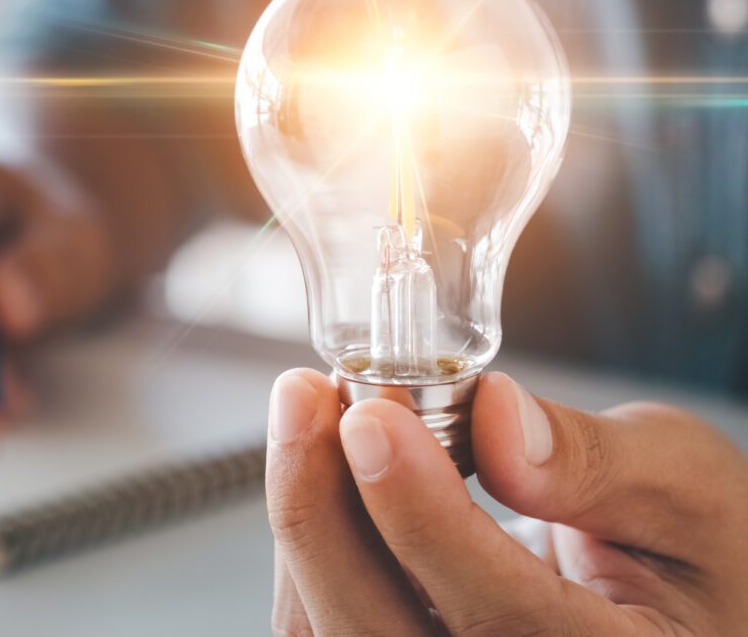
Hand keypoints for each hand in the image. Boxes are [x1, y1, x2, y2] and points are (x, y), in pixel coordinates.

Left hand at [265, 369, 747, 634]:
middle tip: (306, 397)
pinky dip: (314, 543)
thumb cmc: (703, 552)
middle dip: (325, 512)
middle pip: (382, 636)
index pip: (501, 615)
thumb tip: (496, 420)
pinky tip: (323, 466)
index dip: (421, 514)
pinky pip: (330, 625)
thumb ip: (600, 463)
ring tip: (310, 412)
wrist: (685, 605)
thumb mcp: (694, 490)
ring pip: (337, 633)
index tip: (372, 416)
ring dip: (309, 520)